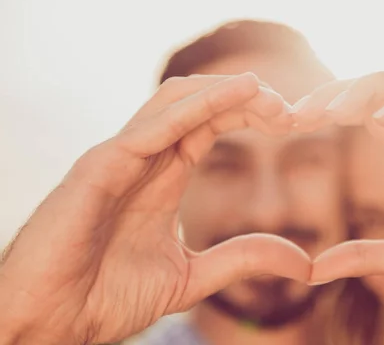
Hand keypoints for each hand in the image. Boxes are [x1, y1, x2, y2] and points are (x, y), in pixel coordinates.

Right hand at [0, 73, 310, 344]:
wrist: (52, 325)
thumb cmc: (107, 298)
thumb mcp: (192, 276)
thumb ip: (241, 259)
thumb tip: (302, 260)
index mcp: (163, 177)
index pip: (212, 125)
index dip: (252, 115)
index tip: (294, 120)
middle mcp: (143, 159)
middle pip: (198, 104)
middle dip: (246, 99)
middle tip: (291, 108)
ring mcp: (119, 159)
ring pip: (173, 101)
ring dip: (223, 91)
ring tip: (266, 92)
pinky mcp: (98, 168)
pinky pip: (150, 127)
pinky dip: (195, 107)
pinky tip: (234, 96)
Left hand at [296, 69, 383, 294]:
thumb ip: (365, 256)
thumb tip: (314, 271)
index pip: (366, 113)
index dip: (329, 110)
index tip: (292, 122)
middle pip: (380, 89)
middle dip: (337, 94)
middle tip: (298, 112)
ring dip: (367, 91)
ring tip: (330, 113)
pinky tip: (378, 123)